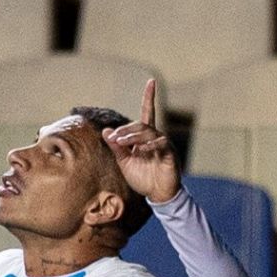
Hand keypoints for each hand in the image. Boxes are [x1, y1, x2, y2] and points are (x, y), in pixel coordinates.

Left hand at [103, 79, 179, 204]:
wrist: (157, 195)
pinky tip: (140, 150)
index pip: (147, 113)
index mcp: (145, 137)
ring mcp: (163, 145)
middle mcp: (155, 137)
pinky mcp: (170, 154)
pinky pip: (160, 145)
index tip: (151, 81)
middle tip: (114, 137)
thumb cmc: (142, 177)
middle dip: (126, 130)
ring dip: (133, 136)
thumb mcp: (125, 162)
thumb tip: (106, 131)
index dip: (149, 97)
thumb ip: (117, 147)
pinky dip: (149, 146)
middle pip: (142, 125)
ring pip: (149, 133)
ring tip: (121, 142)